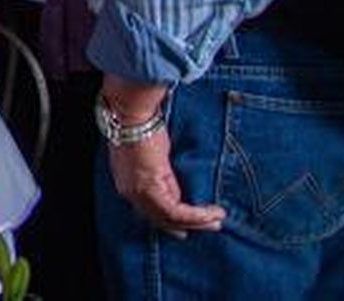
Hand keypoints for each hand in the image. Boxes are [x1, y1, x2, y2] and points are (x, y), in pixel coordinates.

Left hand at [107, 129, 225, 237]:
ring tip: (216, 220)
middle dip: (188, 226)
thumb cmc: (139, 127)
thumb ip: (161, 176)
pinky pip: (176, 212)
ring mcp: (138, 193)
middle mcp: (130, 193)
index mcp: (127, 184)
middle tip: (211, 226)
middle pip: (159, 220)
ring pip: (170, 219)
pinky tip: (212, 213)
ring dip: (198, 222)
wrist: (130, 115)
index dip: (169, 221)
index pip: (149, 211)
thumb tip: (177, 191)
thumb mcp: (152, 157)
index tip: (185, 228)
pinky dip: (197, 215)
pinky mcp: (151, 189)